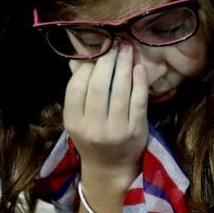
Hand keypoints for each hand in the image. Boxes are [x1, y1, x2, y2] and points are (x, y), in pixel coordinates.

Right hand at [64, 43, 148, 183]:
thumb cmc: (92, 137)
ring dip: (124, 66)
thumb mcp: (77, 118)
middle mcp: (93, 127)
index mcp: (73, 122)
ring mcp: (116, 130)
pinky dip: (139, 81)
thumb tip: (78, 58)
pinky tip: (139, 67)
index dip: (86, 66)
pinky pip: (138, 101)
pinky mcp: (136, 130)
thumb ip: (77, 90)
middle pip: (99, 86)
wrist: (111, 168)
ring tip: (126, 49)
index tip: (95, 52)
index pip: (76, 88)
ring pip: (120, 91)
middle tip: (113, 44)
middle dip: (107, 60)